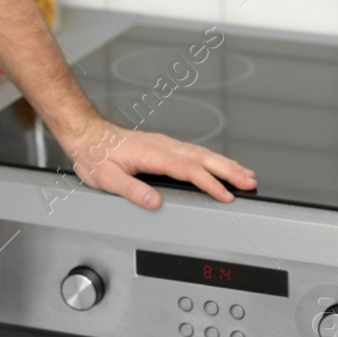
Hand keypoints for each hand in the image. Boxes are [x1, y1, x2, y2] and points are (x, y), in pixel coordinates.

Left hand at [60, 122, 256, 209]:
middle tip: (250, 181)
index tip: (226, 195)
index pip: (189, 170)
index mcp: (153, 154)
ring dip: (226, 164)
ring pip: (202, 153)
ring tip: (245, 174)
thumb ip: (132, 191)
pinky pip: (195, 151)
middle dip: (230, 170)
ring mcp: (165, 144)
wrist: (87, 134)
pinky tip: (220, 164)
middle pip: (204, 158)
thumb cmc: (95, 155)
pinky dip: (212, 159)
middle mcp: (163, 146)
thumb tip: (155, 203)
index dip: (210, 184)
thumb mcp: (107, 179)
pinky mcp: (164, 145)